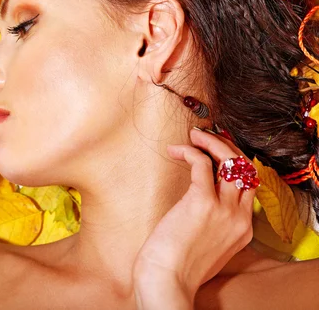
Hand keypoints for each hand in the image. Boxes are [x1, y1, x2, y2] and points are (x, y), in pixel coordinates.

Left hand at [133, 128, 256, 307]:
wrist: (168, 281)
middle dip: (227, 147)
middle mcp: (240, 217)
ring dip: (211, 142)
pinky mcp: (202, 201)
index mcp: (243, 228)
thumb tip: (199, 207)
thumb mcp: (209, 247)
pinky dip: (190, 151)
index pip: (249, 185)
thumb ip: (214, 227)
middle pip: (245, 168)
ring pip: (230, 160)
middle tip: (205, 138)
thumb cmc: (178, 266)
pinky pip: (202, 163)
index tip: (216, 153)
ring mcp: (224, 209)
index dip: (235, 164)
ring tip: (193, 135)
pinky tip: (175, 151)